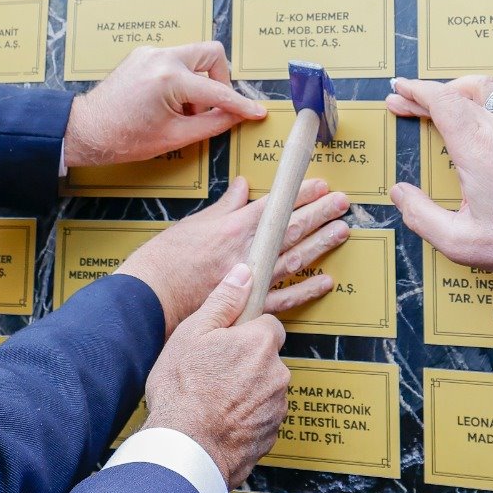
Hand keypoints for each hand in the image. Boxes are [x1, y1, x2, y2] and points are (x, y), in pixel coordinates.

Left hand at [64, 41, 267, 167]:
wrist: (86, 130)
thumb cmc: (124, 138)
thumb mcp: (175, 137)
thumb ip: (212, 124)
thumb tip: (236, 116)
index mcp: (169, 78)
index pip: (218, 90)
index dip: (240, 105)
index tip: (257, 111)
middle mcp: (161, 57)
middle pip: (211, 54)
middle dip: (219, 79)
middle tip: (212, 106)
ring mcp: (150, 53)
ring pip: (193, 56)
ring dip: (199, 82)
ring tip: (185, 111)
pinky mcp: (142, 55)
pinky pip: (175, 60)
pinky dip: (182, 79)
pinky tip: (170, 103)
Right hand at [115, 175, 346, 333]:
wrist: (150, 298)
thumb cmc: (166, 260)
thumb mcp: (195, 223)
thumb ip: (225, 207)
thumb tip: (242, 187)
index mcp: (233, 229)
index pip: (274, 206)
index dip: (300, 194)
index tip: (321, 184)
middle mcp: (246, 253)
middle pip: (290, 229)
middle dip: (319, 214)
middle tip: (342, 202)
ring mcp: (249, 281)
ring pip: (293, 260)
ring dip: (320, 245)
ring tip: (341, 231)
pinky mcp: (247, 307)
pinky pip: (283, 299)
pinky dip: (305, 291)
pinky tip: (325, 282)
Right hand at [142, 262, 291, 486]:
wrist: (186, 449)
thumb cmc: (183, 391)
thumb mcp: (192, 333)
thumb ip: (223, 301)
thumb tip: (243, 274)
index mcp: (261, 343)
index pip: (268, 325)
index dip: (246, 332)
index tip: (228, 342)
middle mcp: (277, 373)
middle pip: (267, 358)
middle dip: (246, 363)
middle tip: (213, 373)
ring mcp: (277, 407)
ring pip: (265, 389)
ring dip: (246, 392)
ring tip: (212, 400)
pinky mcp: (272, 434)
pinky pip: (261, 417)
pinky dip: (246, 418)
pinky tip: (219, 420)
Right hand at [384, 74, 492, 273]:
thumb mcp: (459, 240)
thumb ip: (421, 216)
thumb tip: (400, 193)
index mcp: (476, 147)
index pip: (441, 100)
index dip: (415, 91)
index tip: (398, 92)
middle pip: (458, 91)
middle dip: (427, 93)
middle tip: (405, 103)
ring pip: (485, 88)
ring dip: (457, 90)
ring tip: (439, 104)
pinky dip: (482, 100)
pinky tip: (476, 117)